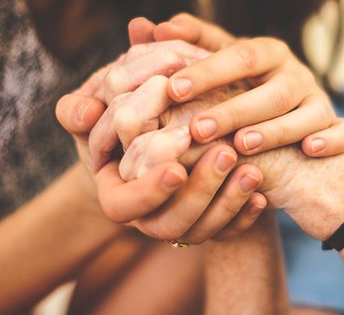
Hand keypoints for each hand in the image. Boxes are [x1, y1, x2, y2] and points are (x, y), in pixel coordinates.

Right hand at [57, 18, 264, 243]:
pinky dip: (244, 217)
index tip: (177, 167)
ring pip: (200, 233)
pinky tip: (262, 197)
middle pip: (168, 225)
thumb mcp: (98, 113)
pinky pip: (227, 234)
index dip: (149, 191)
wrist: (160, 136)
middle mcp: (146, 218)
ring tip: (251, 170)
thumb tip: (86, 111)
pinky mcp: (208, 224)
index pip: (123, 206)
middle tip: (225, 153)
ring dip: (227, 202)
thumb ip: (81, 109)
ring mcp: (179, 225)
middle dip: (199, 192)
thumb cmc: (122, 118)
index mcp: (115, 195)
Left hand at [161, 28, 343, 156]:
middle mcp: (295, 73)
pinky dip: (333, 139)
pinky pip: (343, 131)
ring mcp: (319, 100)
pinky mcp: (337, 127)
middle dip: (234, 108)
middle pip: (270, 88)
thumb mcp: (214, 68)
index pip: (237, 55)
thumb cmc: (239, 91)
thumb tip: (139, 25)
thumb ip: (181, 48)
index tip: (171, 88)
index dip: (207, 71)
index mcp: (265, 53)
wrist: (286, 123)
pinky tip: (311, 151)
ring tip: (243, 144)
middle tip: (197, 128)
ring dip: (276, 128)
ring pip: (306, 111)